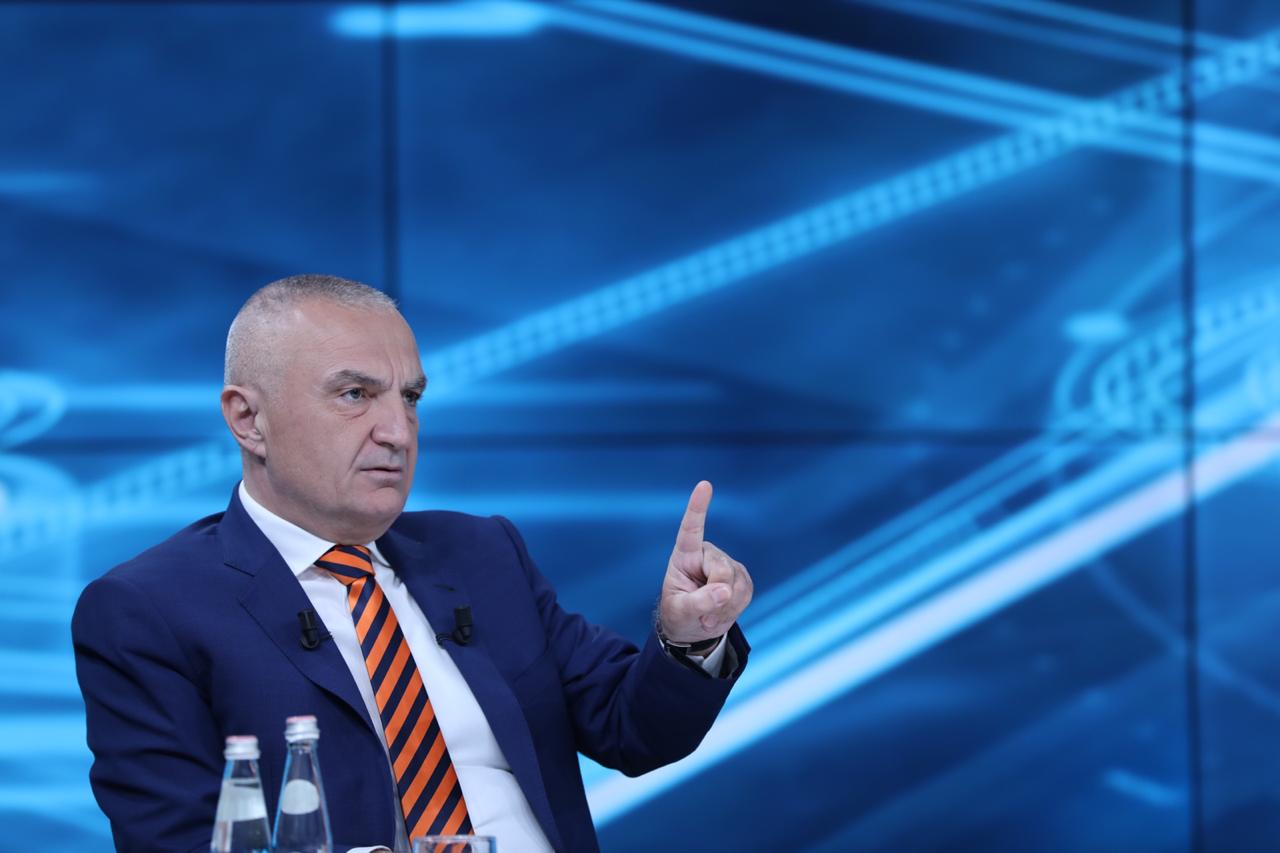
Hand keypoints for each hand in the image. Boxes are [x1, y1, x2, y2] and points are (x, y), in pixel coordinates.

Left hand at [658, 481, 752, 644]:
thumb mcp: (680, 612)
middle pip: (722, 570)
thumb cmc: (679, 615)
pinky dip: (735, 609)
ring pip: (736, 584)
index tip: (704, 485)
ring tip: (708, 615)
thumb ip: (699, 602)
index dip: (698, 508)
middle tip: (703, 615)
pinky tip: (721, 613)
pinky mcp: (741, 577)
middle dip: (716, 597)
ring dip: (725, 607)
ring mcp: (727, 564)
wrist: (693, 629)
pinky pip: (746, 593)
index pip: (690, 530)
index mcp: (684, 555)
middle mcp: (707, 554)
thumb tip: (725, 591)